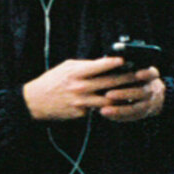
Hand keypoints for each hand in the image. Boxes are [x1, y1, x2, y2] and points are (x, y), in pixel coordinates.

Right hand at [22, 56, 138, 124]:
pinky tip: (117, 103)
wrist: (35, 102)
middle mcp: (80, 87)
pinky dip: (107, 105)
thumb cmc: (52, 82)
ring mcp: (81, 102)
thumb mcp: (66, 68)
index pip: (99, 66)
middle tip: (138, 75)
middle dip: (126, 79)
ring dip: (121, 96)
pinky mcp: (81, 113)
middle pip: (109, 83)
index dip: (114, 63)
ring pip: (108, 99)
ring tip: (132, 91)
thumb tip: (102, 63)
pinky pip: (97, 109)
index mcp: (76, 73)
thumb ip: (84, 66)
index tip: (126, 60)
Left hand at [98, 64, 164, 122]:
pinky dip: (118, 116)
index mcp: (151, 76)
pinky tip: (105, 114)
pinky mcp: (142, 114)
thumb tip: (109, 61)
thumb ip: (127, 66)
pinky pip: (130, 117)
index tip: (138, 73)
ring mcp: (149, 104)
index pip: (152, 74)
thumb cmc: (137, 77)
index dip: (146, 74)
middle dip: (124, 94)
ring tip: (103, 109)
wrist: (155, 96)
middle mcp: (152, 90)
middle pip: (140, 93)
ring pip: (134, 108)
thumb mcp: (137, 69)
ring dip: (119, 109)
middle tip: (108, 94)